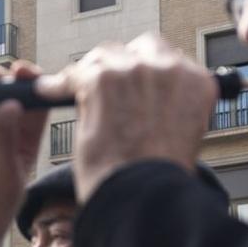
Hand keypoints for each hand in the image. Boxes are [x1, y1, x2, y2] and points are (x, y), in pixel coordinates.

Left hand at [41, 33, 214, 204]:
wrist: (143, 198)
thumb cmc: (158, 178)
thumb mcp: (180, 133)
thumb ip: (168, 106)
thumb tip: (146, 98)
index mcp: (198, 82)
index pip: (166, 58)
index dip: (144, 69)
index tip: (130, 82)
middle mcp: (172, 69)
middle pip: (137, 48)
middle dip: (119, 64)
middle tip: (101, 86)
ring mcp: (138, 70)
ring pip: (105, 56)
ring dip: (90, 73)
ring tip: (74, 91)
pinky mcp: (105, 79)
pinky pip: (76, 73)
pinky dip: (60, 84)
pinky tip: (49, 93)